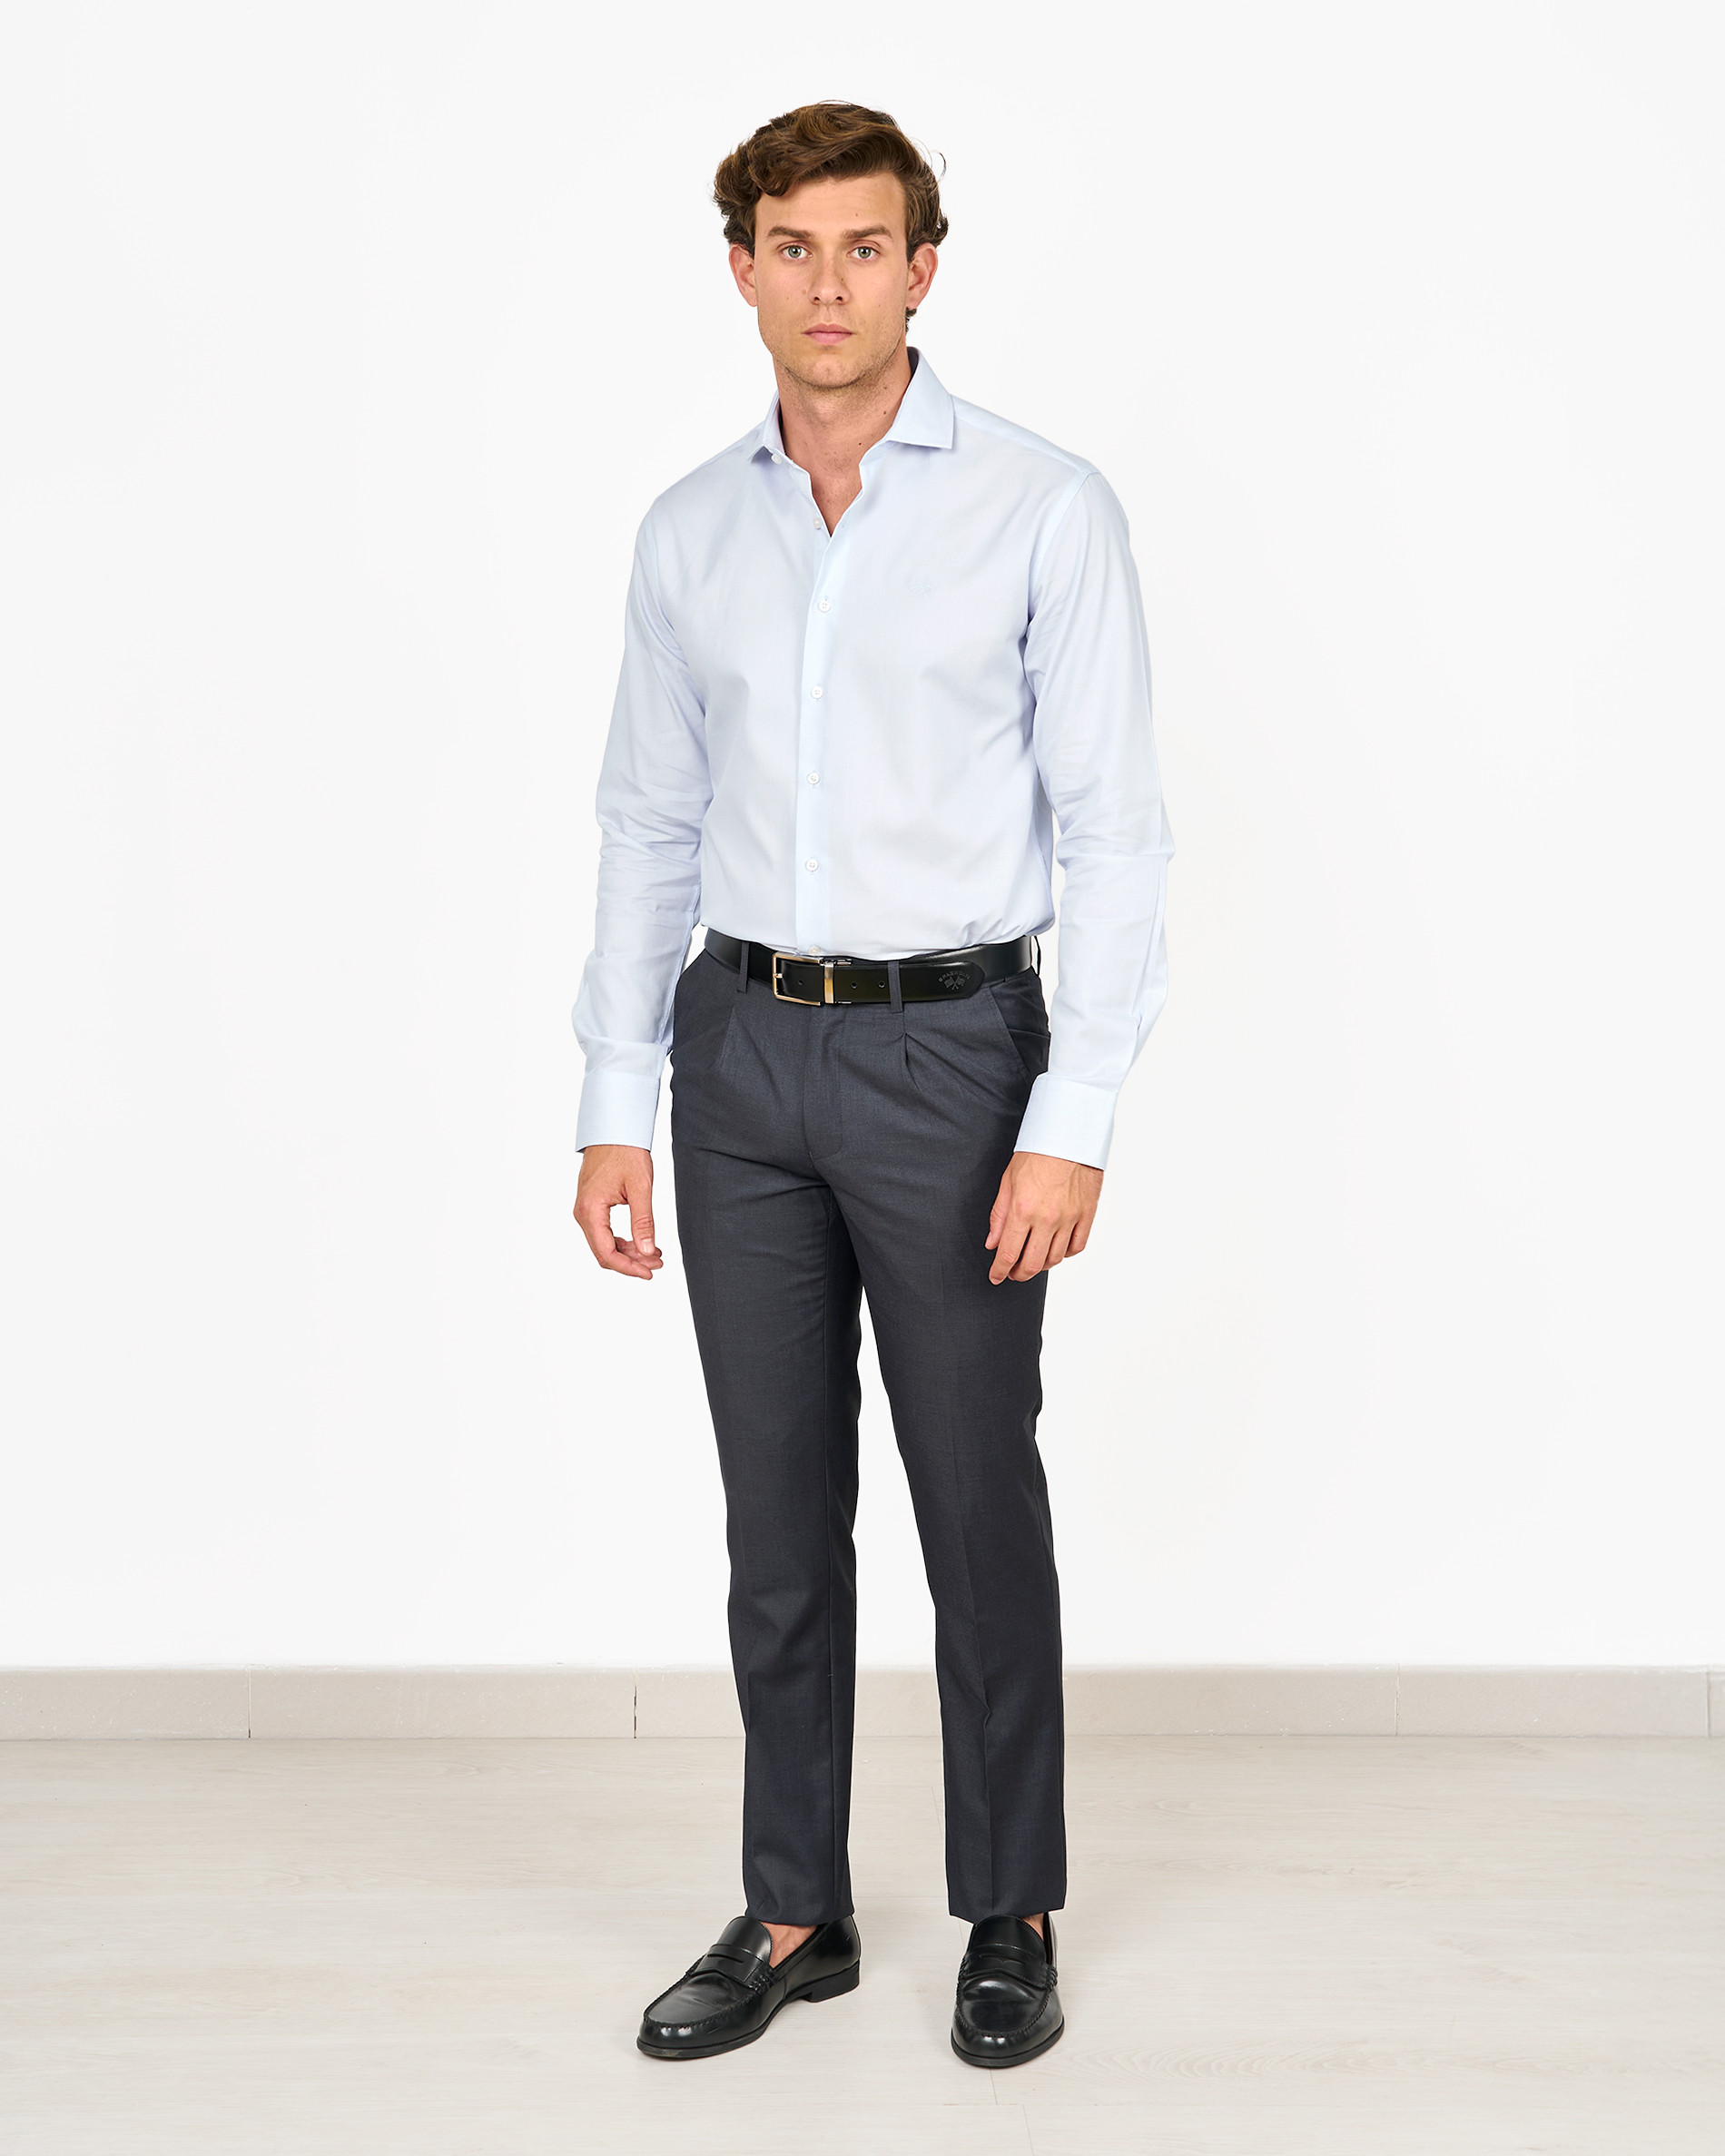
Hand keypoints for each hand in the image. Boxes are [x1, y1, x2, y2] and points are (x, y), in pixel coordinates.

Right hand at [573, 1144, 662, 1280]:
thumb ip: (643, 1222)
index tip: (649, 1272)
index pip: (606, 1253)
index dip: (628, 1268)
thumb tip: (646, 1251)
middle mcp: (583, 1213)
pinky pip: (604, 1231)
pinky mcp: (592, 1205)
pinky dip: (622, 1240)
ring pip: (604, 1243)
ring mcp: (585, 1209)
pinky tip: (642, 1241)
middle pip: (604, 1252)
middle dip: (631, 1262)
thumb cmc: (625, 1152)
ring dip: (629, 1252)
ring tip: (654, 1253)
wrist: (614, 1129)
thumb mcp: (640, 1188)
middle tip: (658, 1262)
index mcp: (591, 1211)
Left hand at [985, 1151, 1103, 1283]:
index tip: (995, 1276)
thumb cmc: (1037, 1153)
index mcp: (1023, 1209)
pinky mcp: (1087, 1214)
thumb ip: (999, 1215)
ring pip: (1055, 1258)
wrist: (1069, 1134)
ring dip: (1040, 1265)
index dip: (999, 1270)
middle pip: (1032, 1264)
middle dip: (1018, 1274)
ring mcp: (1070, 1218)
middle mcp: (1048, 1218)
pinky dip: (1065, 1253)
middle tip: (1012, 1273)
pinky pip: (1077, 1246)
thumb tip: (993, 1243)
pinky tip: (1055, 1248)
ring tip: (1032, 1259)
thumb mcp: (1008, 1181)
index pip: (1008, 1253)